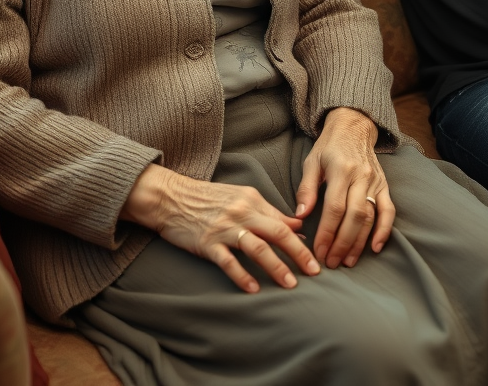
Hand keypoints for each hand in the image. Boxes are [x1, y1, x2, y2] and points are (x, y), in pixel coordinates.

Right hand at [123, 164, 319, 293]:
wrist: (171, 197)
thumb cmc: (208, 198)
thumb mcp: (241, 197)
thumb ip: (269, 212)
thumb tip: (298, 225)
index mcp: (252, 200)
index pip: (283, 221)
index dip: (301, 240)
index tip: (316, 256)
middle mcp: (242, 213)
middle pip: (277, 233)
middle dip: (299, 254)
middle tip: (314, 272)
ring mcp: (225, 228)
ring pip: (257, 248)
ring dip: (277, 267)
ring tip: (291, 284)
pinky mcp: (208, 243)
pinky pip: (229, 262)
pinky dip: (243, 276)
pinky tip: (254, 289)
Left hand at [294, 107, 394, 269]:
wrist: (354, 126)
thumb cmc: (329, 146)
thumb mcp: (311, 161)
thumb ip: (306, 188)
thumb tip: (300, 216)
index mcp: (340, 169)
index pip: (334, 207)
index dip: (327, 232)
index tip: (318, 251)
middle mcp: (361, 176)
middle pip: (354, 216)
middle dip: (342, 243)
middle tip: (330, 262)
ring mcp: (375, 182)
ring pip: (370, 217)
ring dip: (359, 243)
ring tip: (347, 261)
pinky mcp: (384, 186)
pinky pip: (388, 211)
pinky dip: (384, 231)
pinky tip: (375, 248)